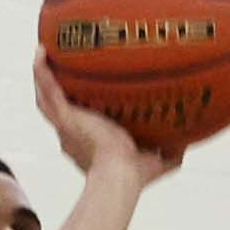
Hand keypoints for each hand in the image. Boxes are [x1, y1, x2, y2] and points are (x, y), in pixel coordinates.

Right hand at [33, 57, 182, 186]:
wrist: (121, 176)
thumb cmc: (135, 176)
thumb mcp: (158, 160)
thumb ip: (170, 150)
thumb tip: (187, 141)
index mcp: (88, 145)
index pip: (79, 124)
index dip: (77, 110)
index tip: (82, 95)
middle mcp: (72, 136)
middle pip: (56, 108)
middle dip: (53, 88)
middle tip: (56, 66)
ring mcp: (66, 126)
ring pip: (46, 97)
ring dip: (42, 76)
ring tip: (43, 52)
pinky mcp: (66, 118)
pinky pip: (48, 90)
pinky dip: (42, 72)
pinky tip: (42, 53)